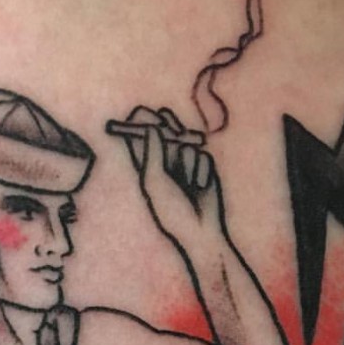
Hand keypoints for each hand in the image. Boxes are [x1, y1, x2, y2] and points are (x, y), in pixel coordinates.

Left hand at [116, 106, 223, 249]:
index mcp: (146, 165)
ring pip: (186, 143)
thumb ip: (152, 154)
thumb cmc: (172, 212)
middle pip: (164, 130)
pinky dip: (200, 169)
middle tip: (167, 124)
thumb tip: (151, 127)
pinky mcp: (203, 165)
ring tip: (187, 183)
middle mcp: (164, 160)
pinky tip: (200, 187)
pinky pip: (202, 155)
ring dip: (186, 160)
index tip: (144, 114)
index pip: (140, 136)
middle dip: (167, 126)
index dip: (142, 123)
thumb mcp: (155, 182)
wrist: (201, 229)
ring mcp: (184, 161)